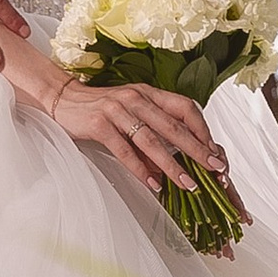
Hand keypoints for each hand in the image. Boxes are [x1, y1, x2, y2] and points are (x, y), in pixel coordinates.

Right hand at [42, 76, 250, 227]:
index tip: (214, 151)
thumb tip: (176, 159)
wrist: (63, 98)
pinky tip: (153, 184)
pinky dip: (140, 169)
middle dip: (197, 151)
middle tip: (214, 169)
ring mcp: (117, 110)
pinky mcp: (99, 124)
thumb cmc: (101, 108)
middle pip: (174, 126)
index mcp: (149, 93)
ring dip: (172, 165)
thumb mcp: (131, 111)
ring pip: (152, 140)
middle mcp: (136, 98)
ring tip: (188, 183)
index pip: (185, 108)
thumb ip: (153, 129)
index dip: (203, 130)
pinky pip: (124, 150)